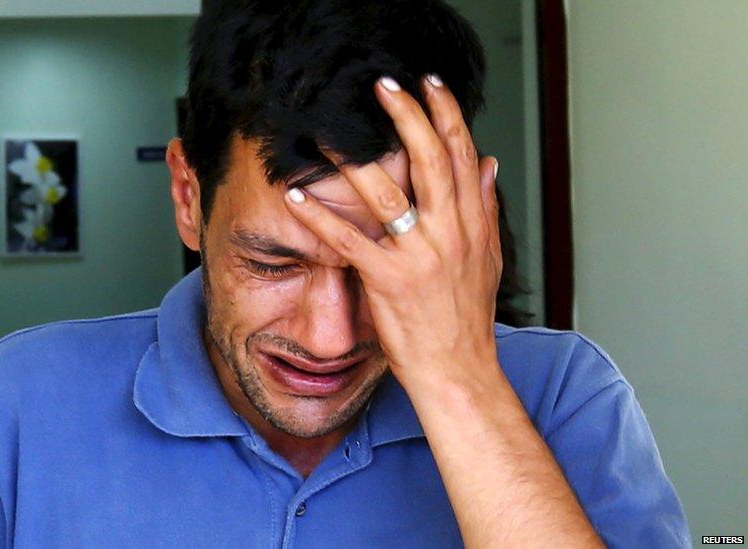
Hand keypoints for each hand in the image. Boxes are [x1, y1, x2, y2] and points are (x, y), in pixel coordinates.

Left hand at [283, 74, 502, 388]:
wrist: (459, 371)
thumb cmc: (467, 319)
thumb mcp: (487, 259)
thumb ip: (486, 209)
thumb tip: (490, 164)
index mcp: (471, 224)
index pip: (462, 155)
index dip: (447, 114)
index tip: (430, 84)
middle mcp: (449, 233)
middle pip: (431, 160)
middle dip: (408, 116)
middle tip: (384, 85)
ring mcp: (419, 256)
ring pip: (389, 194)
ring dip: (357, 158)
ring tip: (330, 129)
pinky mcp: (389, 281)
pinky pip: (350, 241)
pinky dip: (321, 217)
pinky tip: (297, 196)